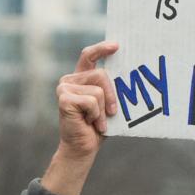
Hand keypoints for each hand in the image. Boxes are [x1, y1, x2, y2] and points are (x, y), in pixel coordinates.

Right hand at [42, 41, 117, 194]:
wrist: (83, 148)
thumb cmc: (97, 127)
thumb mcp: (108, 104)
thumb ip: (111, 89)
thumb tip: (130, 77)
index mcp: (80, 78)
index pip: (89, 56)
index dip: (102, 48)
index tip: (117, 46)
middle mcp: (69, 80)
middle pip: (101, 74)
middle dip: (112, 95)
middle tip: (112, 112)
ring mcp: (64, 88)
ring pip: (98, 90)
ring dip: (103, 109)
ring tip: (96, 120)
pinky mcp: (64, 99)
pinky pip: (92, 101)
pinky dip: (96, 115)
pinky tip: (88, 123)